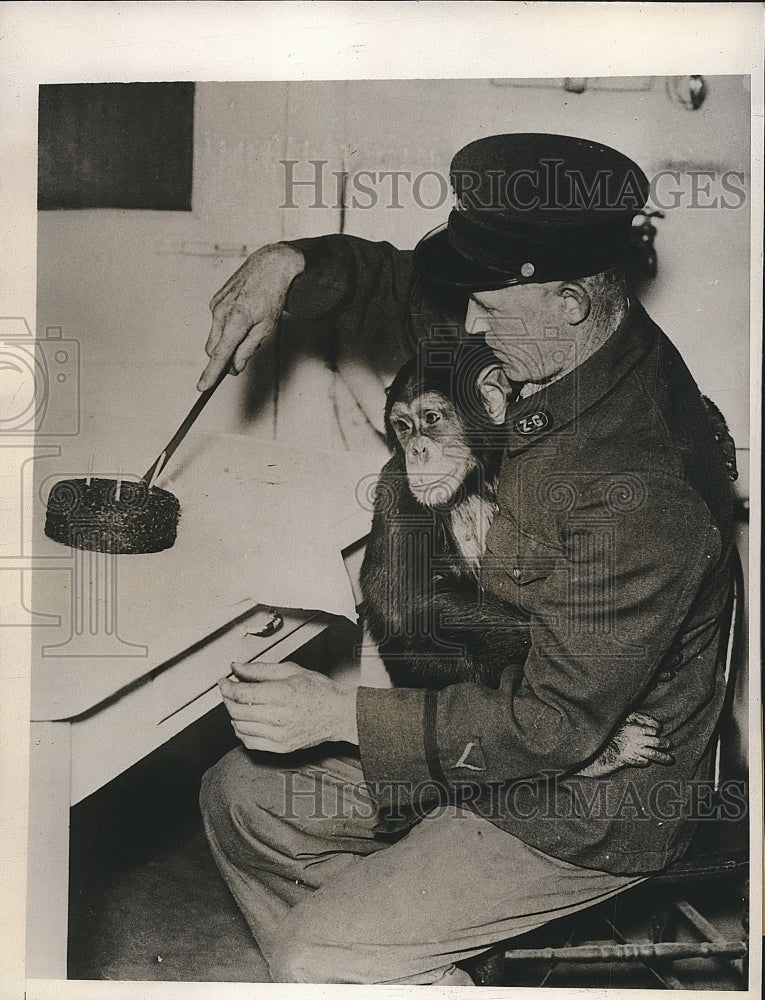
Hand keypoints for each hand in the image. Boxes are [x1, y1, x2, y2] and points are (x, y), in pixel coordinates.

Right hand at [198, 243, 304, 390]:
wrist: (269, 266)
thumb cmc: (271, 297)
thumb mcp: (267, 327)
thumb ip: (249, 349)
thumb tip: (236, 366)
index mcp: (237, 321)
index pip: (221, 354)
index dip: (211, 372)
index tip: (203, 386)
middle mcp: (222, 313)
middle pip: (214, 349)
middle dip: (224, 358)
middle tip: (240, 360)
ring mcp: (216, 306)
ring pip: (215, 336)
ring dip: (227, 341)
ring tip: (247, 328)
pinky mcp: (214, 300)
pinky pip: (217, 322)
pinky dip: (227, 326)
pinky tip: (242, 315)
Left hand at [219, 660, 358, 751]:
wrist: (339, 714)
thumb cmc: (319, 691)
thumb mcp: (291, 671)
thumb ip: (260, 669)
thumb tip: (238, 667)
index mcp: (281, 694)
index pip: (241, 693)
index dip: (227, 686)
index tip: (224, 681)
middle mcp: (278, 717)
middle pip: (237, 711)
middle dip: (228, 699)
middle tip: (229, 691)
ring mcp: (279, 735)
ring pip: (241, 727)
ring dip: (234, 715)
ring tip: (239, 705)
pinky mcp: (281, 747)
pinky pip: (250, 743)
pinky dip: (242, 732)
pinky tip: (246, 722)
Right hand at [578, 712, 672, 776]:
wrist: (598, 745)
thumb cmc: (610, 729)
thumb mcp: (624, 718)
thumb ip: (638, 717)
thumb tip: (653, 722)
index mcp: (636, 727)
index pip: (654, 728)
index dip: (657, 729)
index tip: (657, 730)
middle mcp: (638, 740)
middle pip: (657, 742)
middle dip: (665, 743)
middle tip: (669, 744)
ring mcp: (635, 751)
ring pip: (654, 754)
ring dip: (663, 757)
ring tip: (670, 759)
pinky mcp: (631, 760)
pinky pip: (643, 762)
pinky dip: (647, 762)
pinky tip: (647, 761)